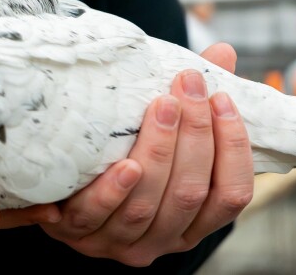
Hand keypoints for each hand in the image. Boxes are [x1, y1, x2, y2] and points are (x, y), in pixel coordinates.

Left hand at [39, 42, 253, 266]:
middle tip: (188, 83)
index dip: (233, 148)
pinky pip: (98, 216)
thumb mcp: (165, 135)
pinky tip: (124, 164)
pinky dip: (113, 191)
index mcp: (196, 220)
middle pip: (190, 193)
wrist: (62, 194)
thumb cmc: (126, 157)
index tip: (221, 98)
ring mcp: (122, 242)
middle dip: (194, 134)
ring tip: (161, 105)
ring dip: (159, 152)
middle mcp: (166, 238)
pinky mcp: (80, 235)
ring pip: (147, 204)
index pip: (231, 195)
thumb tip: (222, 53)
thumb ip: (196, 103)